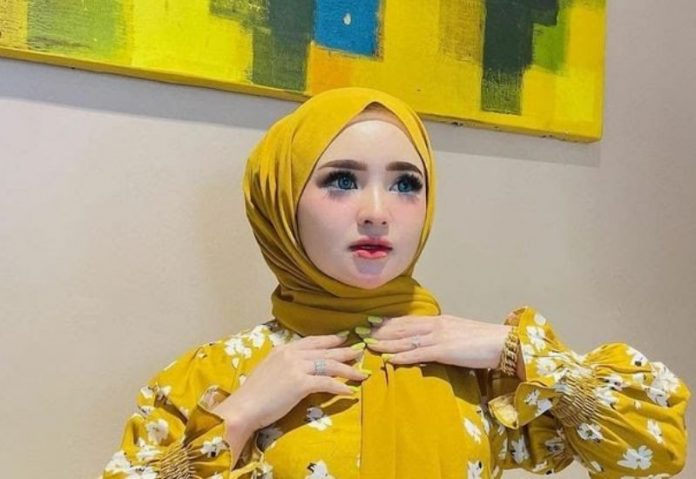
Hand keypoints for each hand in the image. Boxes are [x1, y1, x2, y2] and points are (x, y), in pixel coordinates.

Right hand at [212, 333, 367, 433]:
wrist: (244, 407)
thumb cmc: (253, 394)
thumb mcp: (268, 370)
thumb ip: (283, 364)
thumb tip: (297, 368)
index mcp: (283, 349)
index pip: (311, 341)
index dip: (329, 340)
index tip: (341, 340)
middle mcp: (291, 354)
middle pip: (325, 351)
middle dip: (344, 351)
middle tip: (359, 351)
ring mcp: (297, 367)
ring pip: (329, 365)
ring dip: (348, 369)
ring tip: (361, 373)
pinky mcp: (301, 383)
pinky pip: (327, 382)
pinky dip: (340, 387)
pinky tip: (350, 391)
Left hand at [363, 314, 512, 370]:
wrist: (504, 342)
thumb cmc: (484, 341)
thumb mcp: (458, 333)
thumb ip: (441, 336)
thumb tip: (427, 342)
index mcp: (438, 321)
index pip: (407, 320)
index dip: (387, 322)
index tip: (370, 322)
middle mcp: (435, 325)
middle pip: (402, 328)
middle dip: (379, 330)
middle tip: (359, 331)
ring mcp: (439, 337)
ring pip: (406, 340)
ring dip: (385, 342)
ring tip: (367, 344)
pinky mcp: (445, 350)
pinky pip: (419, 354)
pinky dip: (402, 356)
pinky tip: (389, 358)